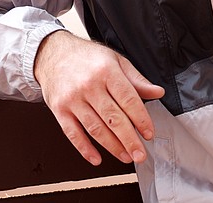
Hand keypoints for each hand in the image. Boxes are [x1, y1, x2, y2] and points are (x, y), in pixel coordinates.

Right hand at [34, 29, 165, 165]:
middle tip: (140, 154)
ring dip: (111, 146)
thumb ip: (137, 80)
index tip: (149, 133)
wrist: (53, 53)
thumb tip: (158, 92)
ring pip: (95, 128)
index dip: (141, 118)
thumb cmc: (88, 57)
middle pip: (113, 118)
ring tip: (125, 157)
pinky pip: (72, 133)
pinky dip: (84, 149)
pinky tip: (96, 158)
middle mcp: (89, 86)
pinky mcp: (59, 110)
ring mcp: (72, 99)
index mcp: (107, 72)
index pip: (128, 99)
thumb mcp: (116, 61)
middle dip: (129, 139)